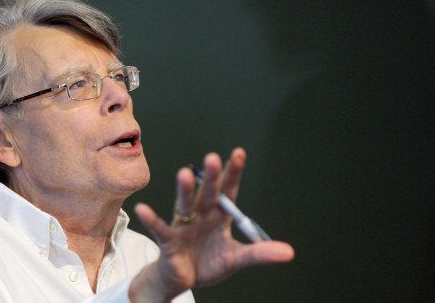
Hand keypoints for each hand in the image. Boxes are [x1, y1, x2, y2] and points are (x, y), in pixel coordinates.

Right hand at [130, 147, 293, 301]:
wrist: (182, 280)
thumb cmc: (207, 263)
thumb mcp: (236, 259)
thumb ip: (260, 253)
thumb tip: (289, 252)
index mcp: (218, 216)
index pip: (228, 190)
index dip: (233, 173)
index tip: (239, 153)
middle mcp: (201, 215)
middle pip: (207, 193)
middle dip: (210, 177)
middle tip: (213, 158)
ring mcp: (184, 226)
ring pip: (185, 205)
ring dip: (184, 191)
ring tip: (184, 174)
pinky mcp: (169, 241)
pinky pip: (160, 229)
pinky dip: (152, 219)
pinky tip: (144, 209)